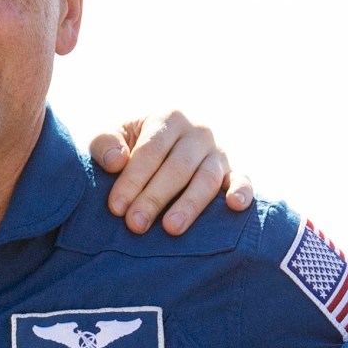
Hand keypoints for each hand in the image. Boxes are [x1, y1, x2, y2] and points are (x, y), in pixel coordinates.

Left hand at [89, 111, 253, 236]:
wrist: (161, 150)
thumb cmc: (131, 147)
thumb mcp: (113, 137)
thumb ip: (104, 143)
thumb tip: (116, 162)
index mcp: (168, 119)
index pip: (151, 151)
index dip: (133, 179)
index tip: (116, 207)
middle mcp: (198, 133)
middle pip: (177, 167)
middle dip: (155, 197)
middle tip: (135, 225)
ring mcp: (218, 153)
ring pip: (207, 179)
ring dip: (189, 205)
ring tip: (171, 228)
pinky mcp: (233, 173)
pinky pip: (243, 181)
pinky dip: (242, 192)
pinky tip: (234, 206)